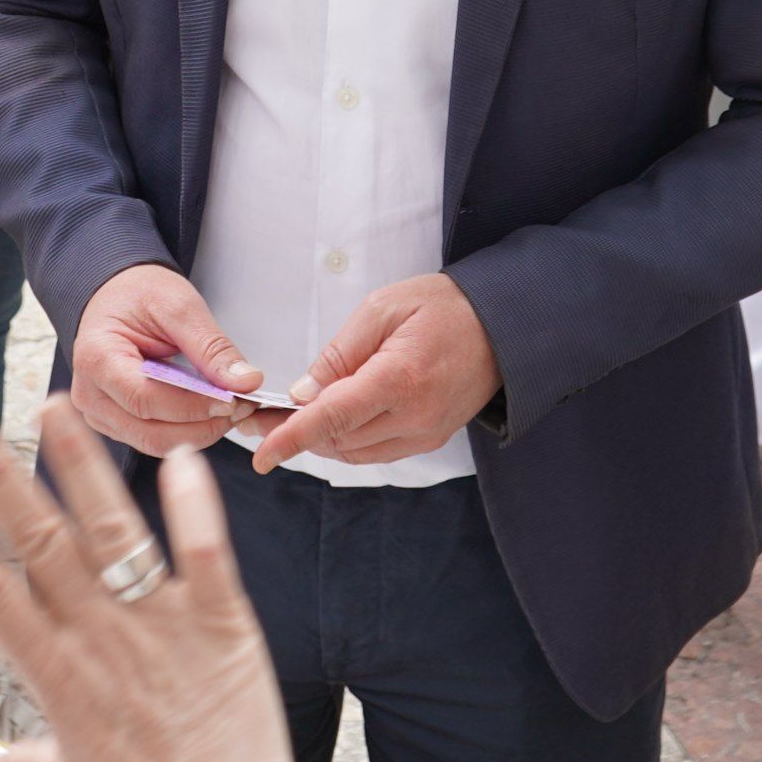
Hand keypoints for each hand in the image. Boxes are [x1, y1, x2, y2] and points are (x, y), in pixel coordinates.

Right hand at [0, 401, 309, 761]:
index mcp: (55, 680)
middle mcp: (101, 642)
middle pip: (40, 546)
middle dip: (0, 480)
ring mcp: (163, 631)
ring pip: (113, 534)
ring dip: (84, 468)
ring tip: (58, 405)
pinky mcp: (226, 631)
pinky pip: (207, 557)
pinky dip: (194, 508)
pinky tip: (181, 456)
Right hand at [71, 262, 264, 455]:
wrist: (117, 295)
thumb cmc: (138, 294)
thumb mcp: (178, 307)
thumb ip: (211, 347)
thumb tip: (246, 382)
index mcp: (96, 358)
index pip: (145, 399)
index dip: (193, 406)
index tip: (232, 400)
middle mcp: (90, 394)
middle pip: (151, 433)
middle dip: (203, 426)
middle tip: (242, 407)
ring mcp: (99, 414)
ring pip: (155, 444)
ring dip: (199, 432)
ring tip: (230, 408)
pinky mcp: (115, 423)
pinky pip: (154, 439)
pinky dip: (187, 430)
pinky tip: (209, 412)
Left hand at [253, 272, 498, 470]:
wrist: (503, 324)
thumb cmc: (443, 306)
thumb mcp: (382, 309)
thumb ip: (339, 354)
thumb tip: (303, 394)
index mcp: (399, 379)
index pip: (333, 418)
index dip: (292, 438)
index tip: (261, 455)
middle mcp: (414, 417)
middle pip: (338, 439)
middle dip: (294, 433)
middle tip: (258, 419)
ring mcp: (425, 433)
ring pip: (354, 452)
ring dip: (319, 439)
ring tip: (286, 420)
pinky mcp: (431, 438)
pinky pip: (376, 452)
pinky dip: (347, 441)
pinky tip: (329, 422)